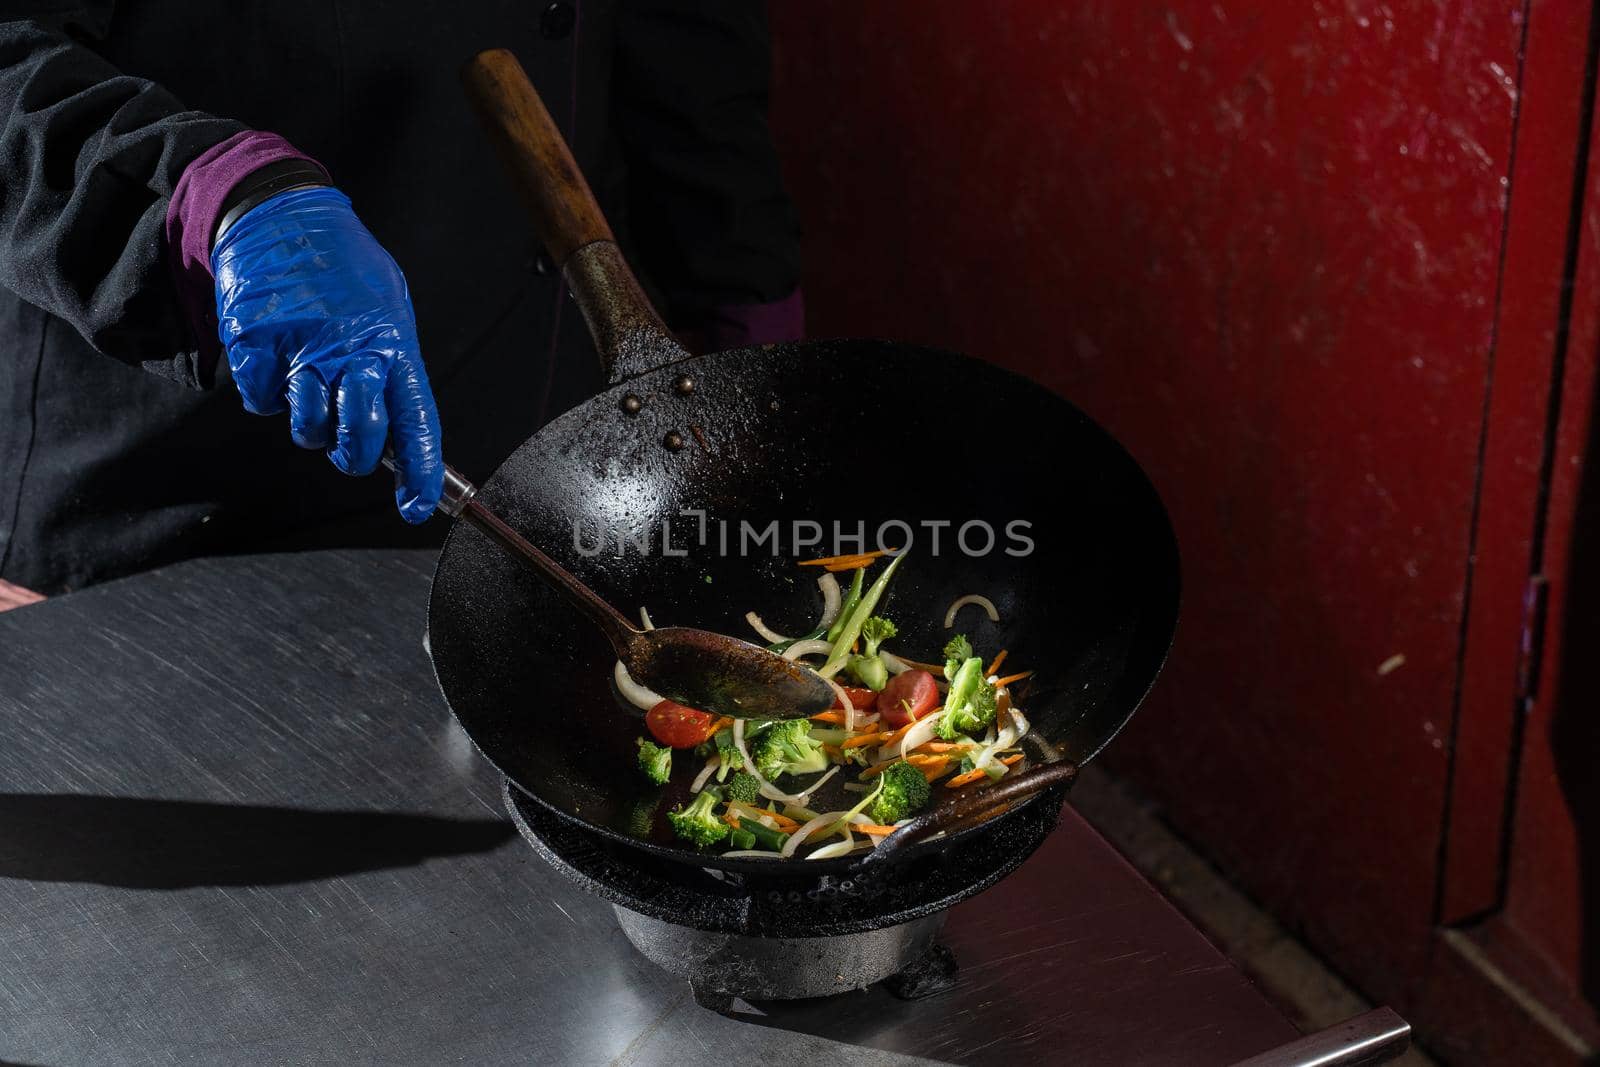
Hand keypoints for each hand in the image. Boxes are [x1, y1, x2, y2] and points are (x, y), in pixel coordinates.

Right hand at [211, 186, 443, 521]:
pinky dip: (267, 392)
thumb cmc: (341, 267)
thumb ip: (392, 364)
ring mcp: (300, 348)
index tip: (416, 508)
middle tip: (345, 444)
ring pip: (306, 428)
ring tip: (309, 385)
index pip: (415, 421)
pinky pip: (261, 400)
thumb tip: (399, 432)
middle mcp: (351, 350)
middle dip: (353, 454)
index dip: (419, 472)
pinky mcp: (254, 344)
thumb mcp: (387, 306)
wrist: (279, 212)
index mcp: (393, 343)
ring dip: (308, 424)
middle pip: (357, 436)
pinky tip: (276, 359)